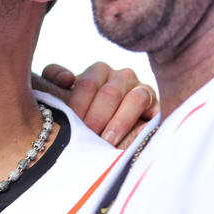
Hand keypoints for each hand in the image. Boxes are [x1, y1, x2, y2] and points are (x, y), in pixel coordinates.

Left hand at [37, 62, 157, 147]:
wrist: (106, 140)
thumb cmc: (80, 117)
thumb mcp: (63, 96)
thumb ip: (54, 78)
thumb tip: (67, 78)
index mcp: (99, 72)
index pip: (87, 84)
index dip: (77, 105)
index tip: (69, 125)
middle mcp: (123, 77)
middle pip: (110, 93)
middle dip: (96, 118)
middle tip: (87, 136)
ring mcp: (143, 90)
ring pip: (135, 99)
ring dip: (119, 122)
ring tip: (106, 141)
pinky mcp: (158, 109)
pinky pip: (154, 112)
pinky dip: (140, 126)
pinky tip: (127, 141)